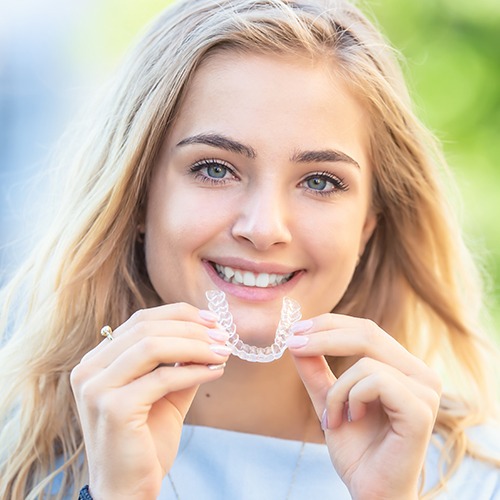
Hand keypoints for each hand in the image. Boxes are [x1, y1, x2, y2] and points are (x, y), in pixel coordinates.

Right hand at [70, 303, 230, 499]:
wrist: (128, 490)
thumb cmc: (146, 441)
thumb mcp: (166, 393)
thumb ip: (180, 363)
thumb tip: (210, 335)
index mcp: (97, 361)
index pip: (141, 320)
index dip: (180, 314)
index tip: (212, 320)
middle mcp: (89, 369)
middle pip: (147, 328)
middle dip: (192, 328)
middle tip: (224, 336)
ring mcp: (96, 388)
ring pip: (153, 346)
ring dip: (196, 345)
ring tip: (223, 352)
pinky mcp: (114, 408)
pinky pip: (163, 377)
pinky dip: (195, 371)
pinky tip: (216, 372)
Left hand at [287, 314, 440, 499]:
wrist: (371, 491)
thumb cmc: (356, 449)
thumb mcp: (329, 400)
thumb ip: (316, 371)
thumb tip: (297, 338)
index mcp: (403, 367)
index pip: (366, 329)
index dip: (329, 324)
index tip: (296, 329)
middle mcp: (420, 374)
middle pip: (367, 333)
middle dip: (323, 336)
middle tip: (294, 344)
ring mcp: (425, 391)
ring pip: (365, 361)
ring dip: (337, 390)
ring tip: (333, 418)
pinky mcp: (421, 409)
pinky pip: (375, 380)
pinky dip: (351, 398)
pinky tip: (352, 419)